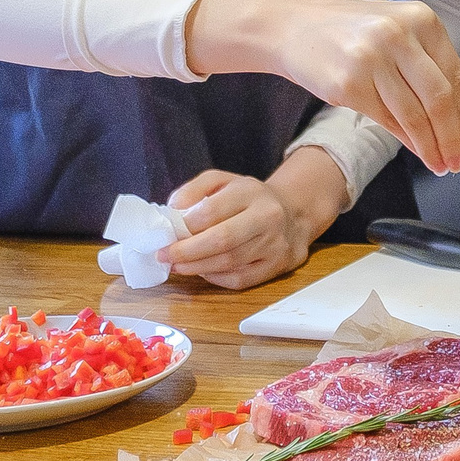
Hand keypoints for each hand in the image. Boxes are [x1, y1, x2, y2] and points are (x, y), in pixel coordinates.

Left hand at [158, 152, 346, 289]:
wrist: (294, 214)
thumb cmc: (249, 199)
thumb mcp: (223, 181)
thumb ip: (195, 189)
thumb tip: (173, 210)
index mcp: (251, 191)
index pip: (212, 210)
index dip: (185, 225)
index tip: (167, 234)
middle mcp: (268, 216)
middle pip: (222, 239)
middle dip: (187, 251)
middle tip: (165, 256)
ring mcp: (275, 243)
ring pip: (229, 262)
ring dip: (196, 267)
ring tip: (177, 266)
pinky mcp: (277, 265)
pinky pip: (240, 279)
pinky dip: (215, 278)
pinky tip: (203, 271)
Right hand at [187, 0, 459, 174]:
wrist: (292, 25)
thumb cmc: (350, 33)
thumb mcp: (396, 34)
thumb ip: (427, 68)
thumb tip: (459, 121)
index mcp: (422, 20)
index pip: (458, 77)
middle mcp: (400, 36)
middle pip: (442, 98)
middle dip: (455, 137)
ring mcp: (373, 59)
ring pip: (416, 114)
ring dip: (432, 146)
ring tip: (442, 165)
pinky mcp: (348, 83)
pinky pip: (387, 120)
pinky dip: (407, 141)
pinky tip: (418, 152)